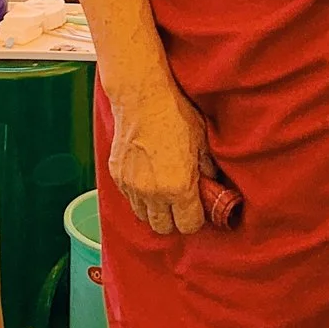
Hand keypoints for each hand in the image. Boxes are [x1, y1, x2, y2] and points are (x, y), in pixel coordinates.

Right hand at [108, 88, 213, 235]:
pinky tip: (147, 178)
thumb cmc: (176, 117)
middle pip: (163, 228)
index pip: (188, 226)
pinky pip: (129, 198)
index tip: (197, 209)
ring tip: (163, 192)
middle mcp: (154, 193)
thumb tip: (211, 182)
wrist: (143, 99)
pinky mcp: (117, 176)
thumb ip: (207, 169)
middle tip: (180, 205)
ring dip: (155, 210)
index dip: (195, 219)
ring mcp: (132, 186)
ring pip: (143, 216)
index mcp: (179, 188)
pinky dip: (139, 195)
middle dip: (174, 220)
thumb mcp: (202, 143)